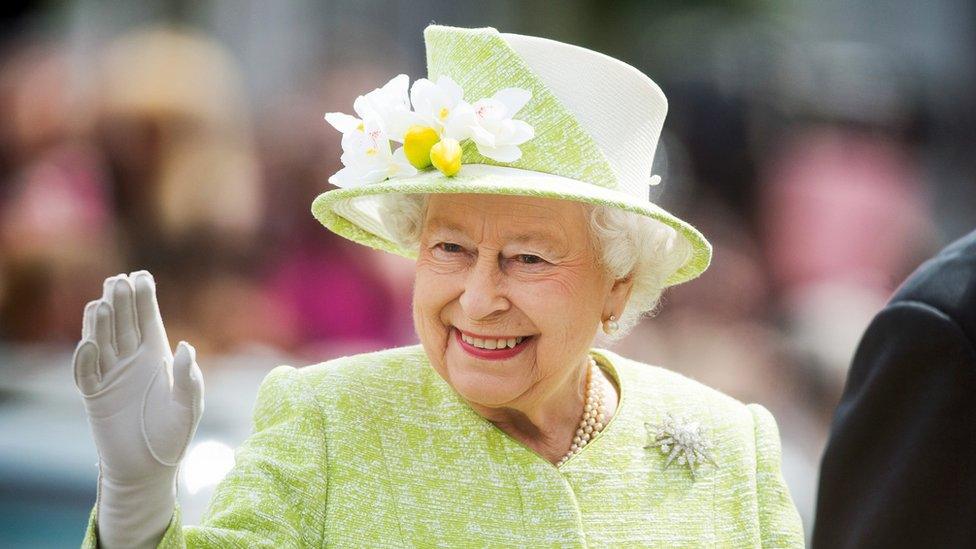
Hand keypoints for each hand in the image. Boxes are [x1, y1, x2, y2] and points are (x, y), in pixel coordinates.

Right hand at [73, 271, 203, 547]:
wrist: (149, 468)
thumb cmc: (174, 434)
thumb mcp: (189, 406)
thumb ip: (189, 378)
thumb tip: (186, 346)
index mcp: (157, 357)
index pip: (149, 321)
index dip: (145, 299)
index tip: (142, 276)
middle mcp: (132, 361)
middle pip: (124, 325)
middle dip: (122, 303)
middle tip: (119, 280)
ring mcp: (111, 377)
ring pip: (102, 342)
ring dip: (101, 323)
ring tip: (103, 302)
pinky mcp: (94, 396)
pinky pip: (86, 374)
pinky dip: (85, 359)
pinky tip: (89, 343)